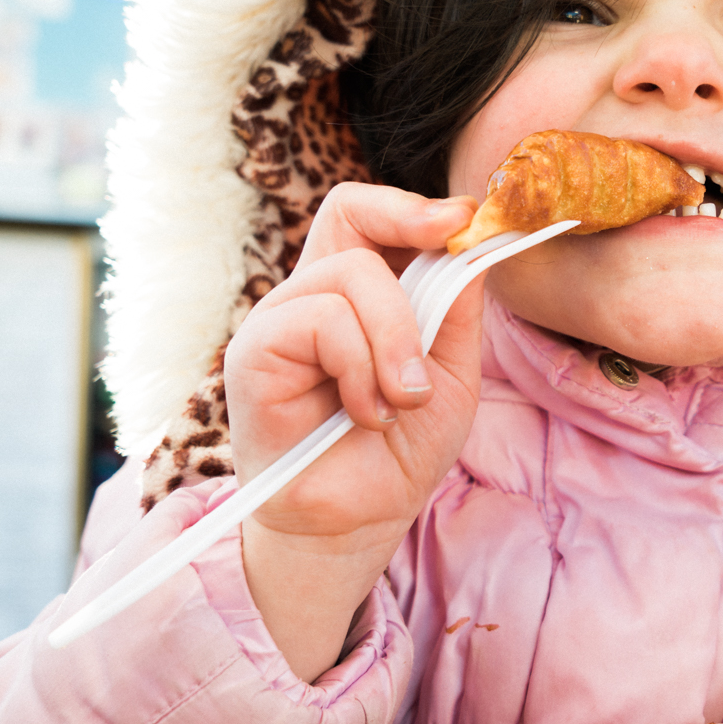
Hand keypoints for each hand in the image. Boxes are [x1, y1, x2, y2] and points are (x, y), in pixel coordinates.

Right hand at [222, 183, 480, 678]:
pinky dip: (361, 367)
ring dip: (396, 340)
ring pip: (352, 274)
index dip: (410, 204)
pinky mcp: (254, 352)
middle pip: (349, 214)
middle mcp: (312, 294)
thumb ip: (456, 306)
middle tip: (446, 275)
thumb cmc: (398, 449)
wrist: (359, 520)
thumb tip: (468, 239)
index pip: (365, 213)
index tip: (464, 218)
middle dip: (410, 237)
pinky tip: (362, 413)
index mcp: (355, 292)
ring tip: (398, 400)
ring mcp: (279, 319)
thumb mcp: (450, 370)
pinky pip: (321, 321)